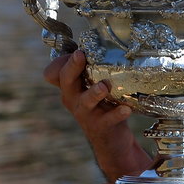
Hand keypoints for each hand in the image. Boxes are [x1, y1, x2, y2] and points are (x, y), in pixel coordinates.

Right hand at [43, 51, 151, 178]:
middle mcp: (73, 98)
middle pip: (66, 81)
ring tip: (104, 86)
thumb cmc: (103, 107)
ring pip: (85, 101)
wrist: (110, 141)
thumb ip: (95, 70)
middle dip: (73, 67)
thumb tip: (106, 42)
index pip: (56, 71)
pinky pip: (108, 119)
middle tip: (80, 55)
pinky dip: (117, 113)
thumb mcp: (93, 88)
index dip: (62, 61)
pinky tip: (126, 109)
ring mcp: (85, 114)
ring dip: (94, 92)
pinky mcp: (100, 127)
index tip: (76, 50)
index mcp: (71, 87)